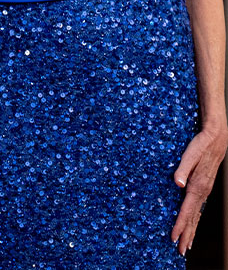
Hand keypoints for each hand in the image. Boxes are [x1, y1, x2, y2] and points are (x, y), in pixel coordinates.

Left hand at [172, 121, 227, 254]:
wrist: (216, 139)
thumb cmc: (201, 145)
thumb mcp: (190, 154)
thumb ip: (182, 168)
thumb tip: (177, 183)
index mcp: (198, 186)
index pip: (187, 211)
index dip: (180, 225)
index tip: (173, 237)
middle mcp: (203, 192)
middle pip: (193, 218)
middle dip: (186, 234)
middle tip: (179, 251)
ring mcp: (205, 191)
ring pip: (197, 216)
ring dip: (191, 230)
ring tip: (186, 245)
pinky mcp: (205, 188)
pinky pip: (199, 209)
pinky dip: (195, 220)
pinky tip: (193, 225)